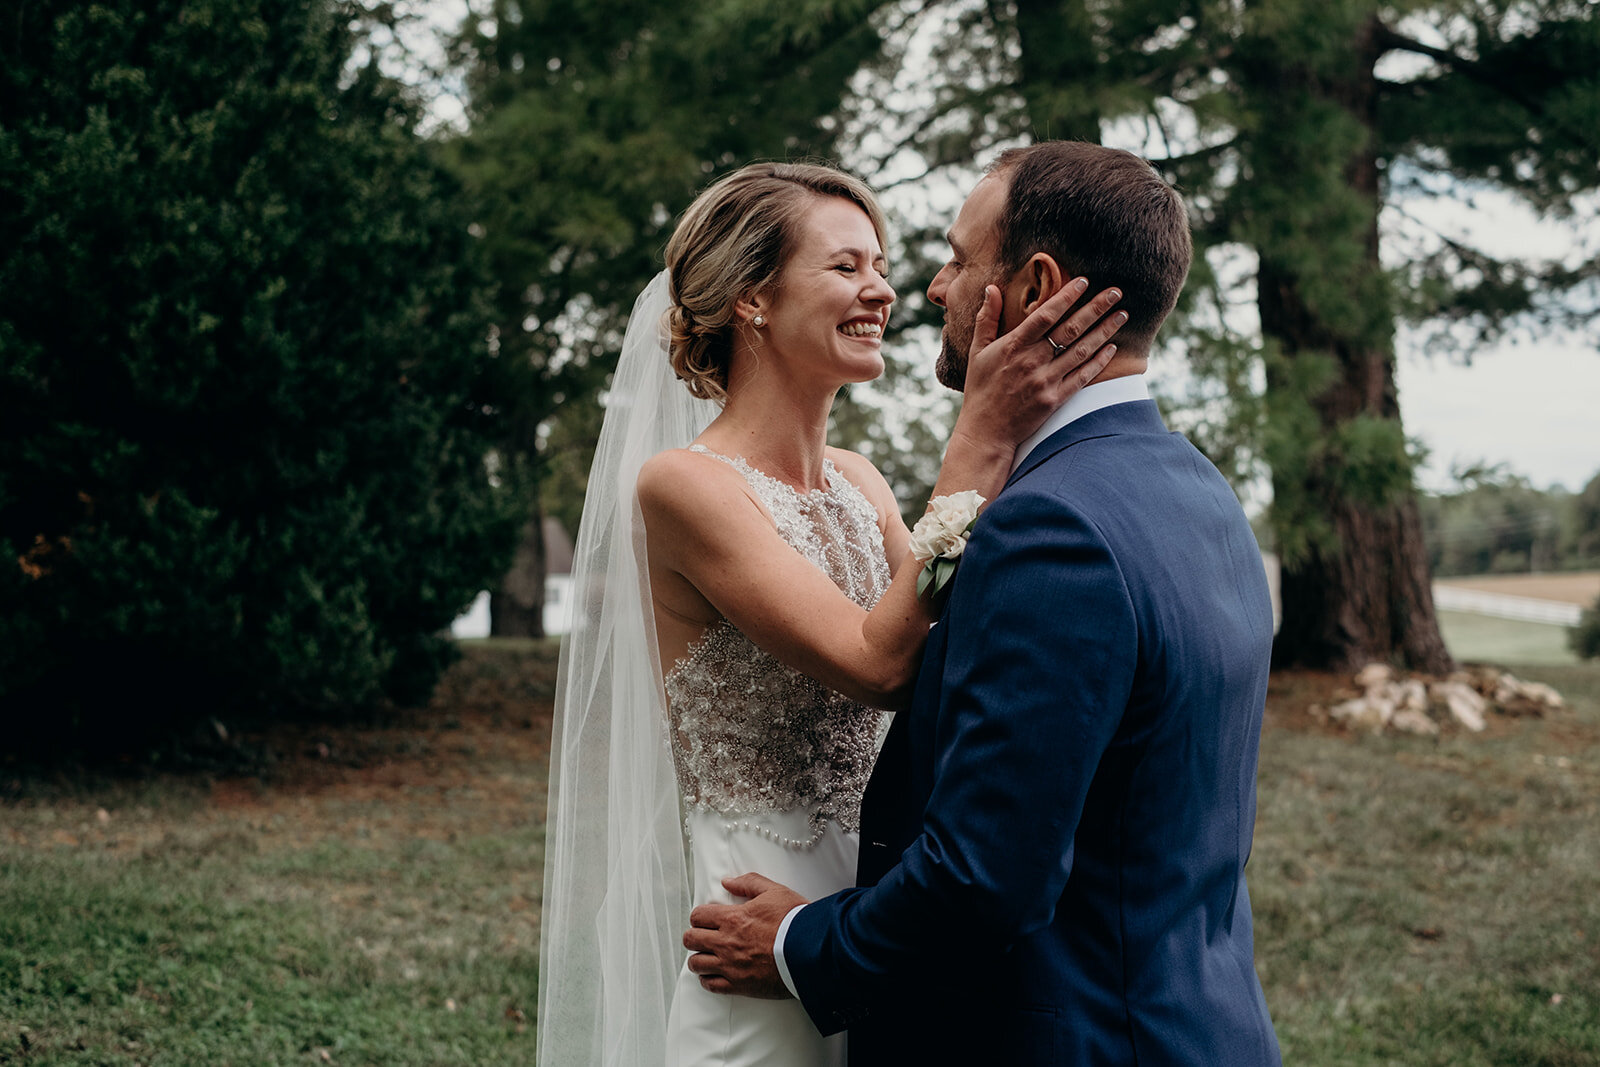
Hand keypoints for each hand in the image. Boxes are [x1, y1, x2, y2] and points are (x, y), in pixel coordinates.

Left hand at [682, 873, 806, 998]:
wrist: (810, 951)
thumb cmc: (794, 921)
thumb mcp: (774, 891)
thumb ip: (748, 883)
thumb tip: (728, 882)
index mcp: (732, 918)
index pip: (697, 916)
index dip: (699, 917)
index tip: (706, 919)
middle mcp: (726, 942)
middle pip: (691, 940)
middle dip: (694, 936)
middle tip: (703, 937)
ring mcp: (730, 966)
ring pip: (696, 964)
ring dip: (699, 959)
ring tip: (708, 956)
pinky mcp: (739, 985)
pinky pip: (710, 985)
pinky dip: (708, 980)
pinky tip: (715, 975)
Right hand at [958, 278, 1126, 447]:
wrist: (986, 431)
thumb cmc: (980, 389)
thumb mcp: (976, 352)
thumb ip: (986, 319)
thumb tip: (991, 288)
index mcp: (1013, 346)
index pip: (1045, 315)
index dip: (1066, 297)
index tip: (1084, 281)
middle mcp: (1031, 362)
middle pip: (1070, 329)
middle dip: (1095, 308)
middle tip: (1116, 292)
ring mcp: (1045, 382)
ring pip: (1081, 351)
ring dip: (1104, 331)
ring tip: (1122, 315)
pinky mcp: (1054, 400)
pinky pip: (1082, 378)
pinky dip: (1099, 362)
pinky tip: (1112, 348)